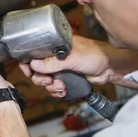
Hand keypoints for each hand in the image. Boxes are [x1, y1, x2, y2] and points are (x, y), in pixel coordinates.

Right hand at [19, 35, 137, 97]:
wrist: (110, 68)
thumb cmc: (96, 55)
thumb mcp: (72, 57)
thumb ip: (52, 63)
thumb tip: (34, 64)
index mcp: (55, 45)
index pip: (35, 52)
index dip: (28, 61)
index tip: (27, 69)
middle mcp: (56, 57)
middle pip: (37, 70)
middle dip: (40, 78)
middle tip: (47, 80)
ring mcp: (61, 68)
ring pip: (46, 81)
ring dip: (50, 86)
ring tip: (60, 86)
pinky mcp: (67, 79)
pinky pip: (55, 87)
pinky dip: (57, 91)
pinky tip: (64, 90)